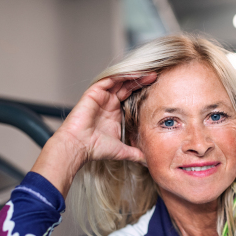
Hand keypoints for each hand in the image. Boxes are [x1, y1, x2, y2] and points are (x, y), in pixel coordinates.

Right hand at [31, 73, 156, 196]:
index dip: (142, 92)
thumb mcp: (121, 151)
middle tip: (155, 77)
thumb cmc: (95, 148)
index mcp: (114, 113)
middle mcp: (108, 103)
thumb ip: (135, 153)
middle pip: (126, 86)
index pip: (130, 97)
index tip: (157, 89)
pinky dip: (121, 76)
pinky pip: (109, 80)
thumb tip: (147, 161)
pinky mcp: (94, 93)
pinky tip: (134, 75)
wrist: (79, 146)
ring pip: (119, 81)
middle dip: (140, 81)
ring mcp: (101, 97)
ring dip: (133, 76)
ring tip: (147, 74)